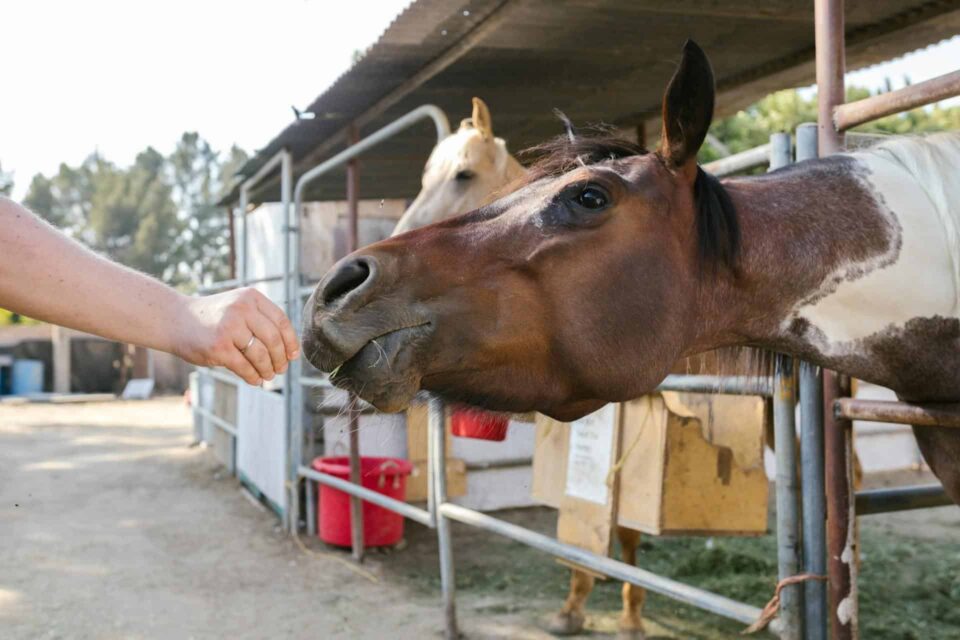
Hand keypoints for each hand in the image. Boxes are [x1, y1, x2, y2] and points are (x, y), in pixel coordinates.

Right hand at [174, 288, 299, 384]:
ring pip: (260, 355)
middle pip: (273, 339)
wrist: (175, 320)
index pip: (281, 321)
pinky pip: (244, 367)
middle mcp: (241, 309)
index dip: (290, 341)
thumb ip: (261, 320)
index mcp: (251, 297)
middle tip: (281, 369)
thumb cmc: (213, 317)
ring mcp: (229, 327)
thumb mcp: (238, 307)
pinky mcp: (218, 347)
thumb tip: (289, 351)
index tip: (292, 356)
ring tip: (268, 375)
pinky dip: (253, 376)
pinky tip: (255, 380)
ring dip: (268, 369)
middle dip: (280, 358)